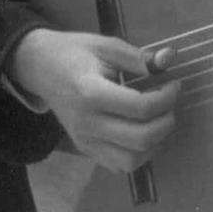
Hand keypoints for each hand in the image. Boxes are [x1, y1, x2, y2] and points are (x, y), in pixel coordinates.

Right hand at [10, 30, 178, 174]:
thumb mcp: (104, 45)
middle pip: (140, 139)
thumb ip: (137, 56)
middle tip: (169, 105)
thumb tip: (169, 58)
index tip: (174, 84)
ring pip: (131, 161)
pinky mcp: (85, 148)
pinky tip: (141, 133)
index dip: (167, 98)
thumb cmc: (73, 52)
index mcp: (90, 91)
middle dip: (166, 123)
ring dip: (155, 144)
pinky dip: (138, 155)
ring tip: (158, 122)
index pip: (140, 107)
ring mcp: (84, 139)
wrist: (38, 68)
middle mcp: (87, 122)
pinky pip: (119, 165)